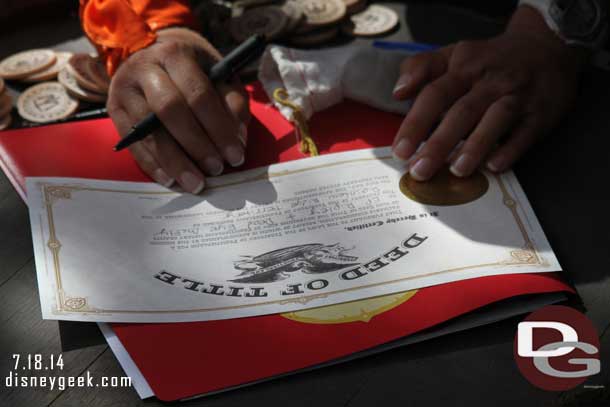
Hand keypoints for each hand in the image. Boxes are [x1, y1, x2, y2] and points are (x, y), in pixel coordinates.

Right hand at [107, 27, 249, 192]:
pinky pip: (133, 144)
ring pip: (148, 131)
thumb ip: (233, 103)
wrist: (150, 52)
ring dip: (174, 162)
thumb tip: (238, 140)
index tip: (235, 156)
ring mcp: (124, 90)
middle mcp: (145, 69)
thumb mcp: (219, 74)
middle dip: (196, 145)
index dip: (219, 129)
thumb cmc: (193, 68)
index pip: (198, 95)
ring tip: (195, 184)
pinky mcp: (114, 110)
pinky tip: (171, 180)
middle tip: (216, 169)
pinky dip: (153, 165)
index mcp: (175, 54)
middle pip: (170, 111)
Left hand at [392, 6, 587, 180]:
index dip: (416, 123)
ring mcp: (518, 96)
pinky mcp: (541, 113)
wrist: (547, 47)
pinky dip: (511, 149)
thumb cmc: (489, 60)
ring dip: (475, 146)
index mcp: (464, 68)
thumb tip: (398, 92)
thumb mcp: (454, 54)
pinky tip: (494, 166)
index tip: (400, 151)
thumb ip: (421, 68)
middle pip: (462, 112)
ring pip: (496, 120)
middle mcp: (490, 81)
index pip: (435, 94)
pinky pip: (526, 132)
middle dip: (439, 144)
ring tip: (456, 170)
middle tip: (420, 171)